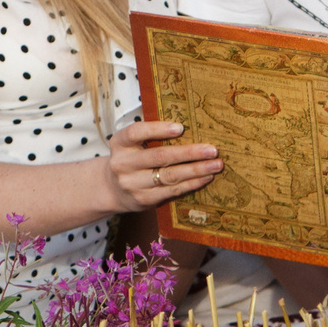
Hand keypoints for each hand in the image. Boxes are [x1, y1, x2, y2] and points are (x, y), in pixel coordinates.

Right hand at [102, 119, 221, 213]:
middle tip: (212, 150)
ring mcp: (133, 184)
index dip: (158, 129)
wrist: (112, 189)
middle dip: (189, 153)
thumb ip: (150, 135)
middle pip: (159, 156)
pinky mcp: (143, 200)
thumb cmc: (130, 159)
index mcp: (120, 143)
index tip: (181, 128)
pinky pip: (172, 191)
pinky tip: (205, 177)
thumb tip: (189, 126)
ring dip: (196, 170)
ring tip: (216, 164)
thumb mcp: (131, 144)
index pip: (136, 132)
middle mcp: (123, 164)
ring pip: (169, 176)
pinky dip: (191, 183)